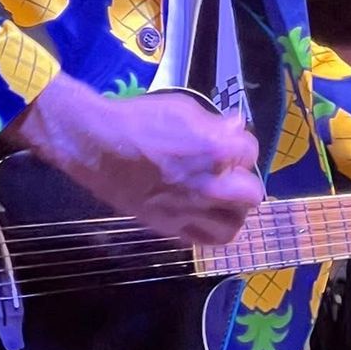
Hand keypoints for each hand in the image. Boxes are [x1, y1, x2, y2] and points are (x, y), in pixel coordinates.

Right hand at [5, 74, 262, 244]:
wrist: (97, 145)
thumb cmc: (139, 119)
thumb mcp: (182, 108)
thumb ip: (215, 122)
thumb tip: (236, 126)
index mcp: (216, 151)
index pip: (250, 151)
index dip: (239, 144)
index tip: (227, 141)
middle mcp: (210, 186)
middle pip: (252, 194)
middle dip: (244, 180)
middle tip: (231, 173)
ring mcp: (191, 211)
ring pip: (233, 226)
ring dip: (233, 211)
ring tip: (223, 199)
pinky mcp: (171, 227)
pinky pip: (203, 240)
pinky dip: (210, 229)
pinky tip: (204, 215)